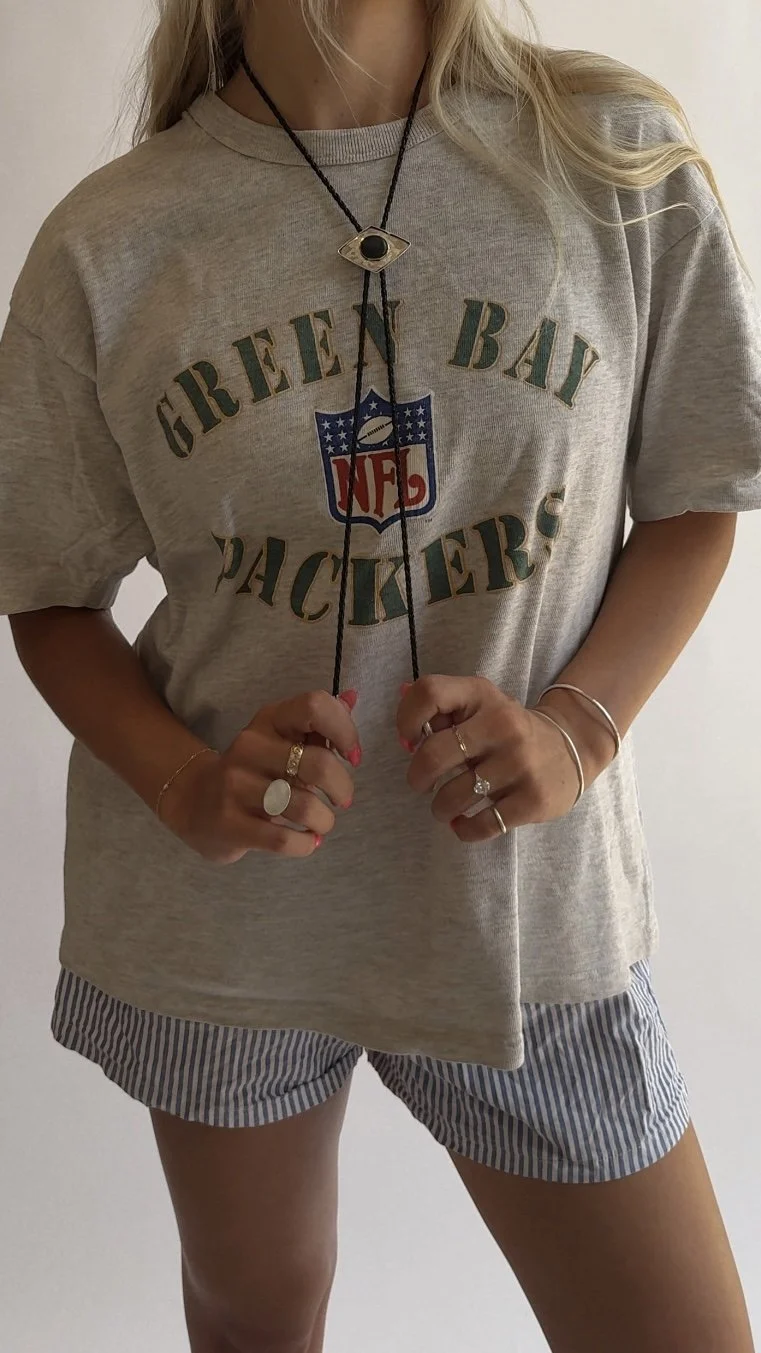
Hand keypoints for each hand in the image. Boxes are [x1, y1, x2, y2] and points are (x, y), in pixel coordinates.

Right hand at [159, 690, 360, 863]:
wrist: (193, 802)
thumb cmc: (253, 770)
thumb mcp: (281, 739)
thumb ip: (318, 722)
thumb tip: (353, 696)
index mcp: (269, 719)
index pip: (314, 707)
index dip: (345, 731)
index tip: (352, 756)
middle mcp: (250, 746)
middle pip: (318, 763)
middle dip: (343, 787)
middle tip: (342, 799)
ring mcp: (236, 786)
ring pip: (304, 806)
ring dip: (325, 821)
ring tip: (322, 824)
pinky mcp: (230, 823)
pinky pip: (283, 839)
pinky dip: (305, 844)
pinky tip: (307, 841)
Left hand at [397, 675, 610, 843]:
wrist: (571, 747)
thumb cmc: (508, 729)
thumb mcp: (480, 706)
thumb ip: (441, 707)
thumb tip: (401, 705)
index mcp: (482, 695)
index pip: (430, 693)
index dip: (407, 719)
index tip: (409, 741)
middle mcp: (502, 724)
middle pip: (433, 754)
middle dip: (418, 777)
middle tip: (422, 784)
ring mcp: (520, 763)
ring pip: (454, 796)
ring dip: (440, 808)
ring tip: (445, 806)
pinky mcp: (533, 799)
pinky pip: (482, 824)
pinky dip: (464, 829)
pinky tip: (463, 823)